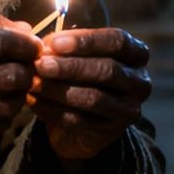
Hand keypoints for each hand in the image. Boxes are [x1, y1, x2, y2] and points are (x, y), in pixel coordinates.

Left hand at [30, 28, 150, 160]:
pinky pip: (80, 121)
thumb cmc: (81, 75)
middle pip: (108, 70)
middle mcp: (140, 82)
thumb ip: (66, 46)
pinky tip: (33, 100)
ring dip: (59, 90)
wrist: (84, 119)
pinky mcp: (111, 132)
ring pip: (94, 98)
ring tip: (33, 82)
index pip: (117, 41)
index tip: (53, 42)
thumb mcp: (78, 54)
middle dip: (71, 66)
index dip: (86, 40)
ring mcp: (128, 110)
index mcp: (137, 54)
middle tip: (40, 64)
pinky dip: (52, 109)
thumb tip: (44, 44)